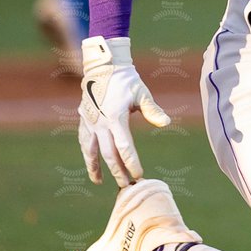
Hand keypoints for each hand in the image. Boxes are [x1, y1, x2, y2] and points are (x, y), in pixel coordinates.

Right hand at [78, 36, 169, 186]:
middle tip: (125, 185)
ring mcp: (90, 121)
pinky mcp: (84, 118)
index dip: (131, 162)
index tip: (138, 174)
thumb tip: (166, 123)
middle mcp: (100, 122)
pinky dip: (88, 152)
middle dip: (117, 170)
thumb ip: (152, 110)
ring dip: (95, 166)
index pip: (124, 147)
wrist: (104, 66)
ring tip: (99, 181)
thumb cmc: (127, 80)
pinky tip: (91, 161)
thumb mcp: (142, 93)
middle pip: (108, 153)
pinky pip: (84, 140)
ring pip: (91, 149)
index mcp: (115, 117)